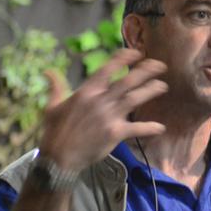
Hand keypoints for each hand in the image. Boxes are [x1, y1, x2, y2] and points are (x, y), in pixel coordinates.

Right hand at [38, 49, 168, 170]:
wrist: (59, 157)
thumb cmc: (55, 131)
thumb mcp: (52, 106)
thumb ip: (55, 87)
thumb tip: (48, 70)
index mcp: (86, 91)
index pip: (107, 69)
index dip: (123, 59)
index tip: (136, 53)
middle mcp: (100, 100)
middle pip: (127, 81)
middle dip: (146, 71)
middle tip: (160, 66)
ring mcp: (109, 116)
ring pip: (135, 99)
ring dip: (151, 91)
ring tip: (163, 86)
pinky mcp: (115, 133)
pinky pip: (136, 129)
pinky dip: (149, 128)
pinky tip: (160, 128)